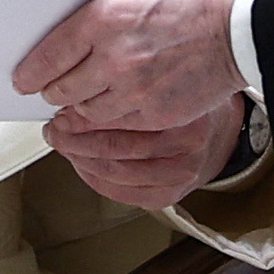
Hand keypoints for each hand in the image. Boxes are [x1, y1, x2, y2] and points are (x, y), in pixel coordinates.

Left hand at [16, 0, 251, 131]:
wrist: (244, 28)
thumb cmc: (201, 0)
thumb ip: (106, 9)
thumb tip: (80, 26)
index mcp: (105, 19)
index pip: (49, 53)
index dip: (30, 70)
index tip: (24, 77)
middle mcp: (114, 58)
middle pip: (60, 89)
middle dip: (51, 90)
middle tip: (50, 89)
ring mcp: (134, 90)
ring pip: (85, 113)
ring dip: (77, 109)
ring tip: (78, 103)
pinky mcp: (155, 114)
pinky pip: (116, 125)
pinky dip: (108, 119)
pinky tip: (109, 110)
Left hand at [46, 97, 247, 207]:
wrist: (217, 129)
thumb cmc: (184, 99)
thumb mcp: (164, 79)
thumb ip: (129, 84)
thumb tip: (75, 90)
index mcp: (185, 112)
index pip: (123, 119)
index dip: (83, 117)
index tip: (62, 111)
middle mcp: (187, 146)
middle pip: (115, 149)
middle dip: (75, 140)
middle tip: (55, 130)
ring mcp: (180, 174)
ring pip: (114, 172)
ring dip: (80, 159)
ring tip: (64, 145)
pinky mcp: (170, 195)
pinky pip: (120, 192)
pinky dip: (94, 178)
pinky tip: (82, 163)